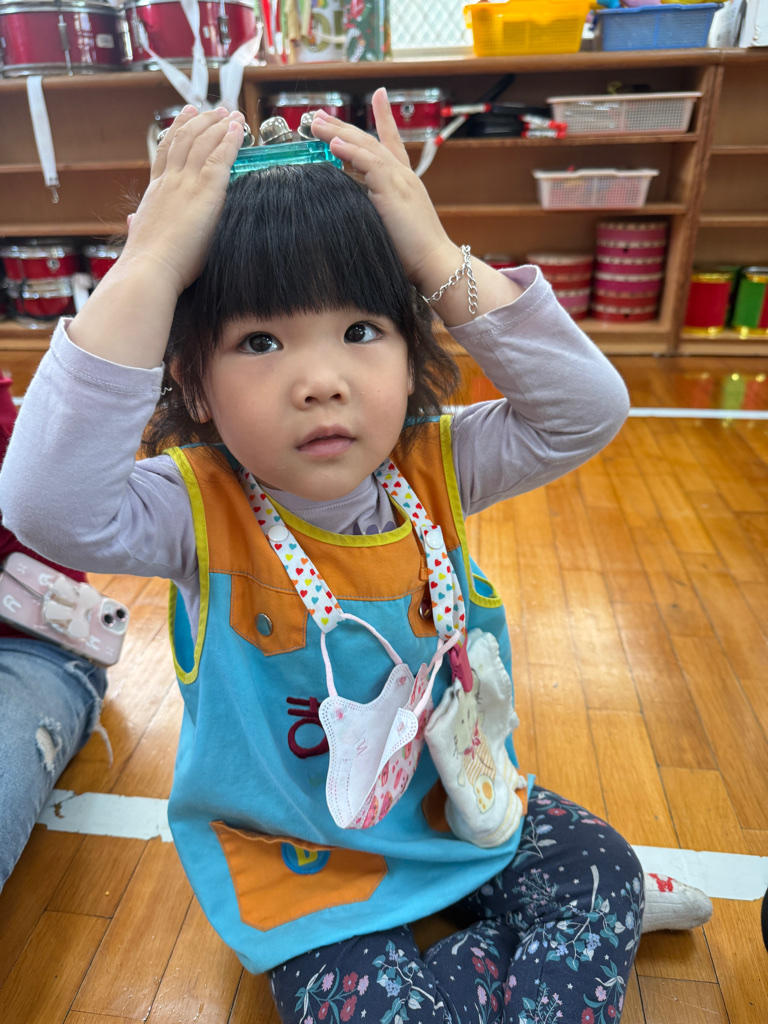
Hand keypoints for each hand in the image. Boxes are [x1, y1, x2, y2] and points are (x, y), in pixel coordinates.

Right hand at [121, 105, 243, 295]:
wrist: (149, 269)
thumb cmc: (147, 264)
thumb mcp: (139, 237)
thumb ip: (137, 224)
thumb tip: (132, 220)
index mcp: (154, 193)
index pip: (164, 153)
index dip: (176, 130)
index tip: (185, 115)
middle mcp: (168, 182)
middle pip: (184, 140)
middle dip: (200, 120)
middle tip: (214, 109)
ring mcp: (185, 184)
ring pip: (202, 142)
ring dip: (218, 125)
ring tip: (230, 114)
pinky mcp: (205, 191)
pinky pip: (221, 157)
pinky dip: (231, 139)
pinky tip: (240, 129)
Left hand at [310, 89, 459, 295]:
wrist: (435, 264)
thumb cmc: (413, 253)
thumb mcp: (391, 223)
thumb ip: (374, 207)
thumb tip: (350, 202)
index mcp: (403, 181)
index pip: (392, 141)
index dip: (385, 117)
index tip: (379, 95)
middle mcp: (402, 175)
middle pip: (370, 140)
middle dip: (344, 125)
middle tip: (320, 115)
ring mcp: (399, 180)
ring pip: (367, 147)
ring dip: (339, 133)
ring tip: (317, 123)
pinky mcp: (394, 191)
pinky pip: (370, 164)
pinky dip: (351, 152)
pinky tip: (333, 143)